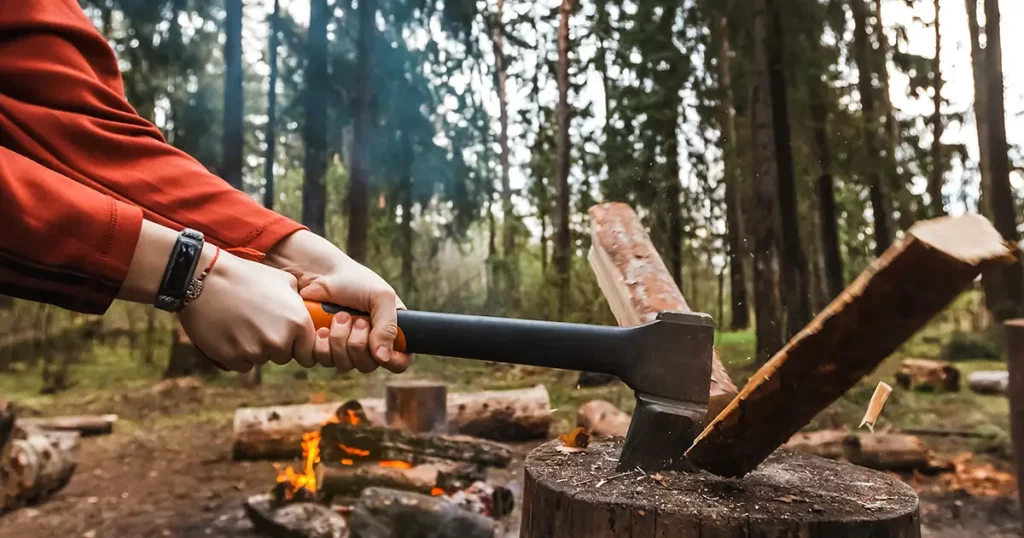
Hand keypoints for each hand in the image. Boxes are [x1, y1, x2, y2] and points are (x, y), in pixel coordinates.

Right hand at [178, 248, 316, 371]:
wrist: (206, 278)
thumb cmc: (247, 276)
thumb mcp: (284, 282)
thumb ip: (299, 305)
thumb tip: (307, 318)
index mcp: (297, 322)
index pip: (308, 353)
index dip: (298, 346)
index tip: (290, 340)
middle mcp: (279, 341)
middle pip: (283, 357)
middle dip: (275, 345)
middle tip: (259, 323)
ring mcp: (255, 351)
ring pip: (261, 360)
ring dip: (254, 348)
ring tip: (241, 323)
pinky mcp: (231, 358)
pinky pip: (240, 364)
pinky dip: (236, 353)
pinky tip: (229, 332)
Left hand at [266, 230, 410, 373]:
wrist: (319, 273)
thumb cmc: (354, 280)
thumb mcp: (381, 297)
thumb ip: (388, 327)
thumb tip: (383, 358)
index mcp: (389, 331)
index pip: (399, 361)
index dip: (393, 361)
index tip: (382, 352)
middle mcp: (369, 344)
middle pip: (369, 365)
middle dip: (359, 343)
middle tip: (357, 321)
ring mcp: (345, 348)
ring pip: (346, 365)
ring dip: (340, 340)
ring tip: (339, 317)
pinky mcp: (324, 348)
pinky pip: (326, 361)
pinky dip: (323, 345)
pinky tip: (323, 328)